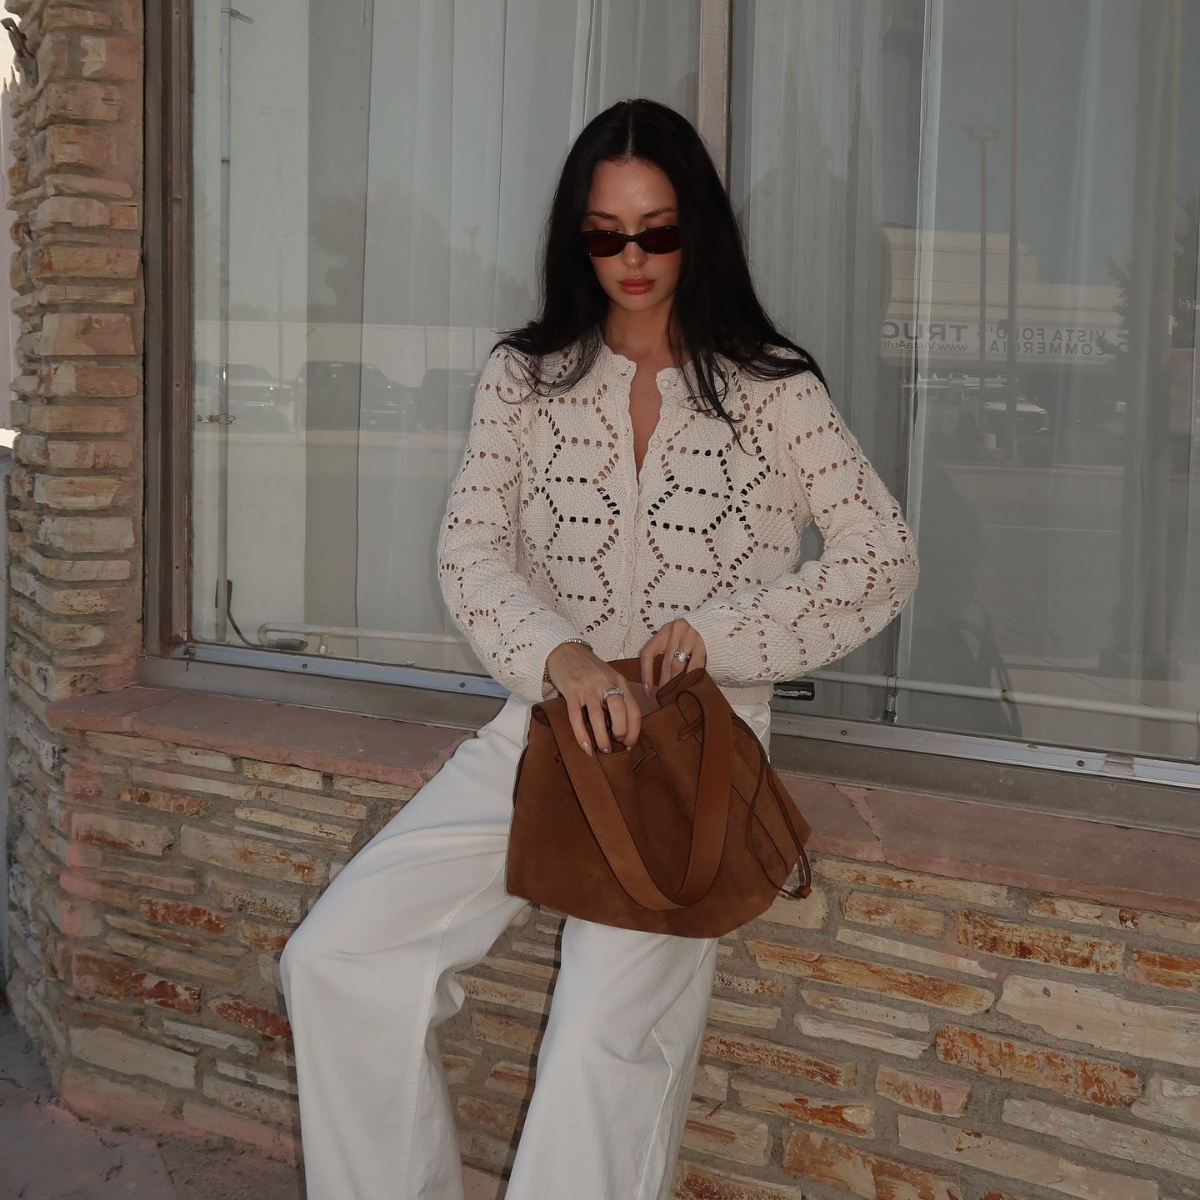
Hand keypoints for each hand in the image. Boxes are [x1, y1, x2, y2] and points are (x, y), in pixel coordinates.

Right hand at [545, 642, 641, 756]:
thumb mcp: (609, 678)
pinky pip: (576, 716)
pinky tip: (585, 746)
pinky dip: (581, 734)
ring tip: (603, 751)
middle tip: (616, 747)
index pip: (634, 709)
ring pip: (598, 716)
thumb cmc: (589, 669)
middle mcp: (606, 683)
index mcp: (620, 681)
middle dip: (621, 733)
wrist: (565, 650)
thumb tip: (621, 728)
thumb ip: (617, 697)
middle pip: (620, 711)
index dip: (634, 731)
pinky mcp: (571, 690)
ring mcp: (588, 687)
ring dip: (602, 738)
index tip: (629, 745)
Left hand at [639, 619, 706, 694]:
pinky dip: (689, 679)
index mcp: (664, 630)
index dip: (645, 674)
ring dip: (675, 684)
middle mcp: (676, 631)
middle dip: (663, 684)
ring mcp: (691, 637)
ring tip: (673, 696)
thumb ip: (664, 652)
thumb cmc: (688, 634)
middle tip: (662, 699)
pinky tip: (687, 687)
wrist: (712, 623)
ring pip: (678, 666)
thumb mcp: (673, 637)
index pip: (648, 653)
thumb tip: (652, 682)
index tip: (646, 692)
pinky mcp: (703, 645)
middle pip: (665, 663)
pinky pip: (694, 667)